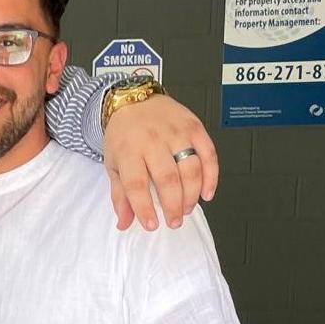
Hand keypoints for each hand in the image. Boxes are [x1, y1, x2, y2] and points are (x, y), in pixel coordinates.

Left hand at [102, 93, 218, 232]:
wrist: (134, 99)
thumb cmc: (123, 134)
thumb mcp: (113, 164)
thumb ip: (120, 195)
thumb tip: (125, 223)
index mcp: (129, 151)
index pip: (137, 185)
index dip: (145, 208)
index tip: (152, 225)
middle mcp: (153, 140)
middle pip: (168, 179)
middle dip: (173, 206)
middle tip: (174, 221)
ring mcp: (176, 132)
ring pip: (190, 168)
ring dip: (191, 194)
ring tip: (186, 209)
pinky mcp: (194, 126)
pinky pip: (208, 153)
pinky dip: (211, 176)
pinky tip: (207, 193)